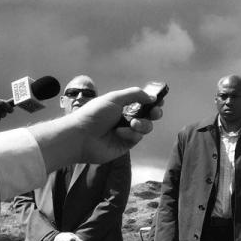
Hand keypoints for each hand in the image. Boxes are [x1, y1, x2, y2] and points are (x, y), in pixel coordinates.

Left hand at [29, 87, 163, 171]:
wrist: (81, 136)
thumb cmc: (95, 114)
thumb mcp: (114, 98)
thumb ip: (135, 95)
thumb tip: (153, 97)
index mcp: (122, 105)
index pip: (142, 102)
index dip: (151, 101)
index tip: (159, 100)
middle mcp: (126, 118)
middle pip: (148, 115)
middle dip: (154, 113)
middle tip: (154, 113)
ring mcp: (127, 132)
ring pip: (145, 127)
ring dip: (143, 124)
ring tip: (133, 124)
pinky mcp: (126, 145)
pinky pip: (137, 138)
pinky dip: (131, 134)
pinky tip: (120, 133)